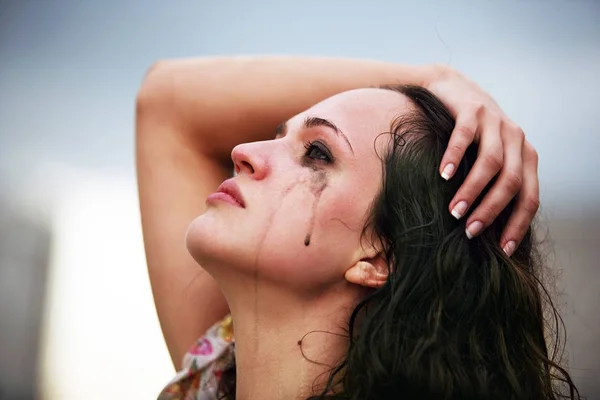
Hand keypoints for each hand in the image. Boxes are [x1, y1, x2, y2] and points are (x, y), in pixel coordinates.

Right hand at [426, 65, 538, 255]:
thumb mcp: (488, 157)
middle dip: (491, 210)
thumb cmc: (468, 135)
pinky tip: (443, 175)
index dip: (518, 225)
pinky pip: (465, 137)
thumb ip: (495, 183)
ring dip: (473, 191)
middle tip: (470, 232)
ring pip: (491, 163)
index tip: (501, 250)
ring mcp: (495, 122)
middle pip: (511, 182)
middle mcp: (516, 139)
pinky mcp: (472, 110)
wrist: (450, 88)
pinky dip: (455, 157)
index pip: (530, 197)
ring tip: (454, 212)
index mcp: (525, 156)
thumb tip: (486, 230)